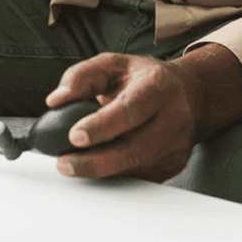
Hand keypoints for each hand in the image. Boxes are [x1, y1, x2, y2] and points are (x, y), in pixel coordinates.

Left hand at [44, 44, 241, 182]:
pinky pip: (141, 177)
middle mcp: (173, 116)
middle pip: (135, 149)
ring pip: (137, 167)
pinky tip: (97, 168)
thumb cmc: (143, 77)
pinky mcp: (174, 164)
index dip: (102, 126)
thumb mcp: (111, 64)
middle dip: (96, 161)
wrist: (185, 91)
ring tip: (73, 166)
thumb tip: (56, 100)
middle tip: (65, 163)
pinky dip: (115, 176)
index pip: (130, 110)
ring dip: (102, 172)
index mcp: (157, 86)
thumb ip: (80, 76)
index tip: (74, 136)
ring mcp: (176, 144)